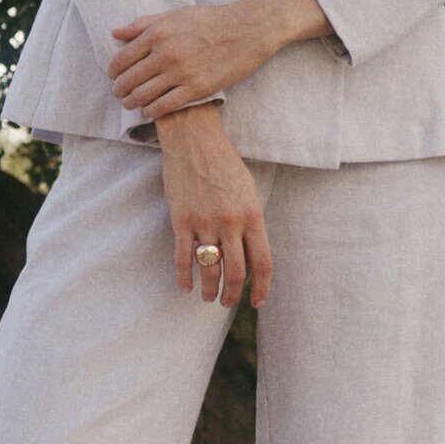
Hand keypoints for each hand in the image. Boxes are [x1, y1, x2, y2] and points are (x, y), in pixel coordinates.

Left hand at [108, 0, 333, 120]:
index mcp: (158, 33)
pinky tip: (150, 111)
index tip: (114, 77)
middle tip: (120, 95)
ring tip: (132, 104)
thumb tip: (115, 33)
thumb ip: (143, 24)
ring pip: (143, 95)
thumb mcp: (175, 15)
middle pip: (129, 80)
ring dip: (132, 103)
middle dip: (120, 90)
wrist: (248, 29)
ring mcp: (181, 72)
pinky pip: (165, 106)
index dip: (113, 72)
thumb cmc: (211, 20)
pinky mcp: (197, 88)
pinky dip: (152, 112)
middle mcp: (166, 53)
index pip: (121, 59)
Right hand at [157, 105, 269, 306]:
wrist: (195, 140)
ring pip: (209, 270)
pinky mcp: (181, 220)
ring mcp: (205, 222)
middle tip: (228, 303)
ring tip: (209, 297)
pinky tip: (186, 287)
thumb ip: (251, 224)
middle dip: (233, 295)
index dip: (261, 288)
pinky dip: (184, 277)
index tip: (257, 302)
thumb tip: (250, 257)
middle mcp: (231, 222)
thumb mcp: (248, 192)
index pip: (262, 263)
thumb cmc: (225, 165)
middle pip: (236, 273)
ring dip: (210, 290)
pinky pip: (183, 258)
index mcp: (252, 215)